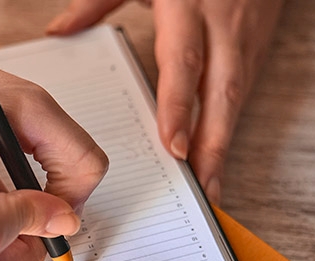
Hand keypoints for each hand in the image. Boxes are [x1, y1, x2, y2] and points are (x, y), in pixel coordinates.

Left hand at [47, 0, 283, 203]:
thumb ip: (98, 0)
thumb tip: (57, 30)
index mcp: (187, 6)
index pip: (184, 64)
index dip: (181, 108)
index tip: (176, 148)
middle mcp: (222, 26)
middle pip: (221, 94)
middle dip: (213, 144)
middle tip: (203, 187)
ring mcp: (245, 38)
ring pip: (237, 99)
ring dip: (225, 145)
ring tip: (212, 186)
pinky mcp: (258, 48)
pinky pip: (243, 93)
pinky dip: (230, 127)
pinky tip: (217, 156)